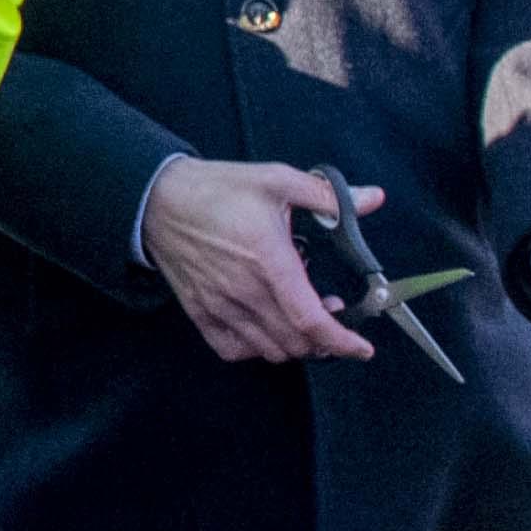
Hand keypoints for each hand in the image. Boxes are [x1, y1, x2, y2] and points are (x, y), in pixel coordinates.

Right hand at [140, 156, 380, 365]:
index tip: (362, 347)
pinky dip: (257, 349)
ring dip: (295, 344)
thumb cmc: (216, 190)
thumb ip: (328, 195)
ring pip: (270, 350)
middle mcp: (244, 290)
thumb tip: (372, 198)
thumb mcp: (276, 180)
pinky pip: (233, 350)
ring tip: (301, 319)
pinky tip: (265, 329)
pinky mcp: (200, 312)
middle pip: (295, 342)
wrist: (157, 199)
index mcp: (268, 259)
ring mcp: (219, 305)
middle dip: (325, 338)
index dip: (341, 340)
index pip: (309, 319)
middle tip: (332, 314)